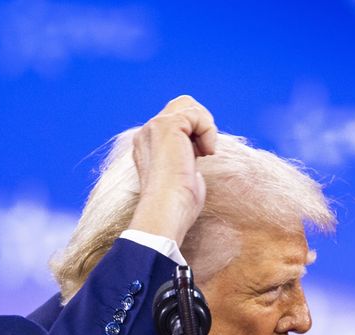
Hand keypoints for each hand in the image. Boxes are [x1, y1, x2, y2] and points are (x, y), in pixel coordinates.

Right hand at [128, 95, 217, 244]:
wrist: (166, 209)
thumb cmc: (176, 206)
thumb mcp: (181, 176)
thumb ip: (185, 158)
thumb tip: (201, 150)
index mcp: (147, 145)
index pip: (176, 122)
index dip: (194, 134)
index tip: (198, 158)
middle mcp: (146, 133)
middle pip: (181, 105)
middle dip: (201, 123)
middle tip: (204, 150)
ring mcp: (154, 127)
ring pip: (190, 106)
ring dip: (205, 128)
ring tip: (204, 152)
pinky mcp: (167, 125)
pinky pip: (198, 115)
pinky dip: (208, 132)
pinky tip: (204, 153)